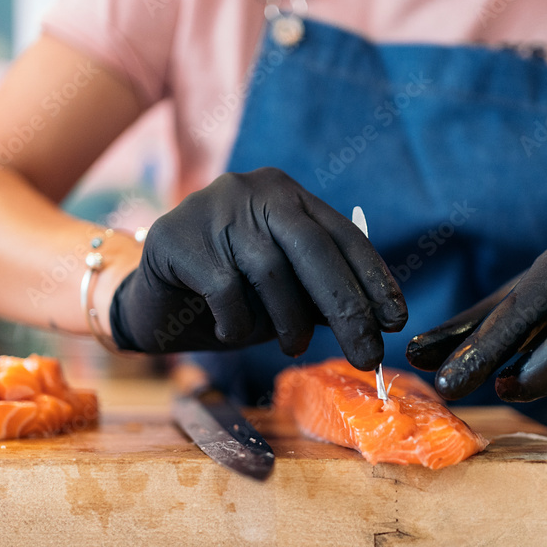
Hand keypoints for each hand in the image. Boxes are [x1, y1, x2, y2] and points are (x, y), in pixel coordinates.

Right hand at [109, 168, 407, 367]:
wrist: (150, 302)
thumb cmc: (226, 298)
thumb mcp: (283, 298)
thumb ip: (321, 298)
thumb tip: (378, 323)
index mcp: (287, 196)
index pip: (342, 234)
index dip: (373, 278)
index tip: (396, 321)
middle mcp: (254, 191)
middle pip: (313, 249)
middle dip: (347, 308)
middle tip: (367, 355)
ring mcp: (213, 207)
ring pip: (271, 272)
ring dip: (288, 322)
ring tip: (291, 346)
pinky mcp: (177, 236)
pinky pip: (226, 290)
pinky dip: (237, 323)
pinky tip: (228, 330)